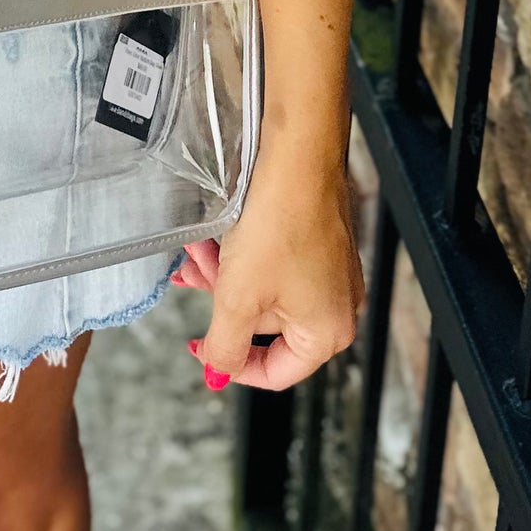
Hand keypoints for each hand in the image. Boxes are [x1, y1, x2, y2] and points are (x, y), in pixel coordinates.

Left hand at [175, 153, 363, 390]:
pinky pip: (275, 261)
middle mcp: (337, 304)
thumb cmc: (279, 226)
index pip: (276, 373)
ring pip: (265, 288)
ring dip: (226, 275)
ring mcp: (330, 270)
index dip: (233, 365)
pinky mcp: (319, 240)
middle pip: (266, 325)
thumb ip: (225, 346)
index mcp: (328, 332)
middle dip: (222, 302)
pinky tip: (214, 238)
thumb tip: (218, 373)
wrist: (297, 157)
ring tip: (197, 252)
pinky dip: (243, 255)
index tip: (203, 349)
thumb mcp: (237, 299)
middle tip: (193, 279)